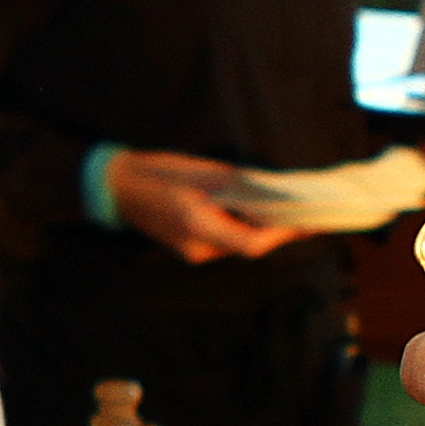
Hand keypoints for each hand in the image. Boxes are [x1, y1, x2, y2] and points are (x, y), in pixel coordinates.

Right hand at [105, 148, 308, 265]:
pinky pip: (225, 241)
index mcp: (200, 229)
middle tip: (303, 212)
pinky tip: (251, 211)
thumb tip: (274, 191)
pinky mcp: (191, 248)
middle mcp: (199, 250)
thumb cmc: (158, 174)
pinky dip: (241, 227)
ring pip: (238, 244)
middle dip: (277, 230)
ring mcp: (193, 253)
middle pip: (249, 246)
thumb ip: (239, 185)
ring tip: (282, 208)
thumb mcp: (202, 172)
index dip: (283, 235)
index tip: (307, 221)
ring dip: (259, 228)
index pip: (253, 244)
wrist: (117, 188)